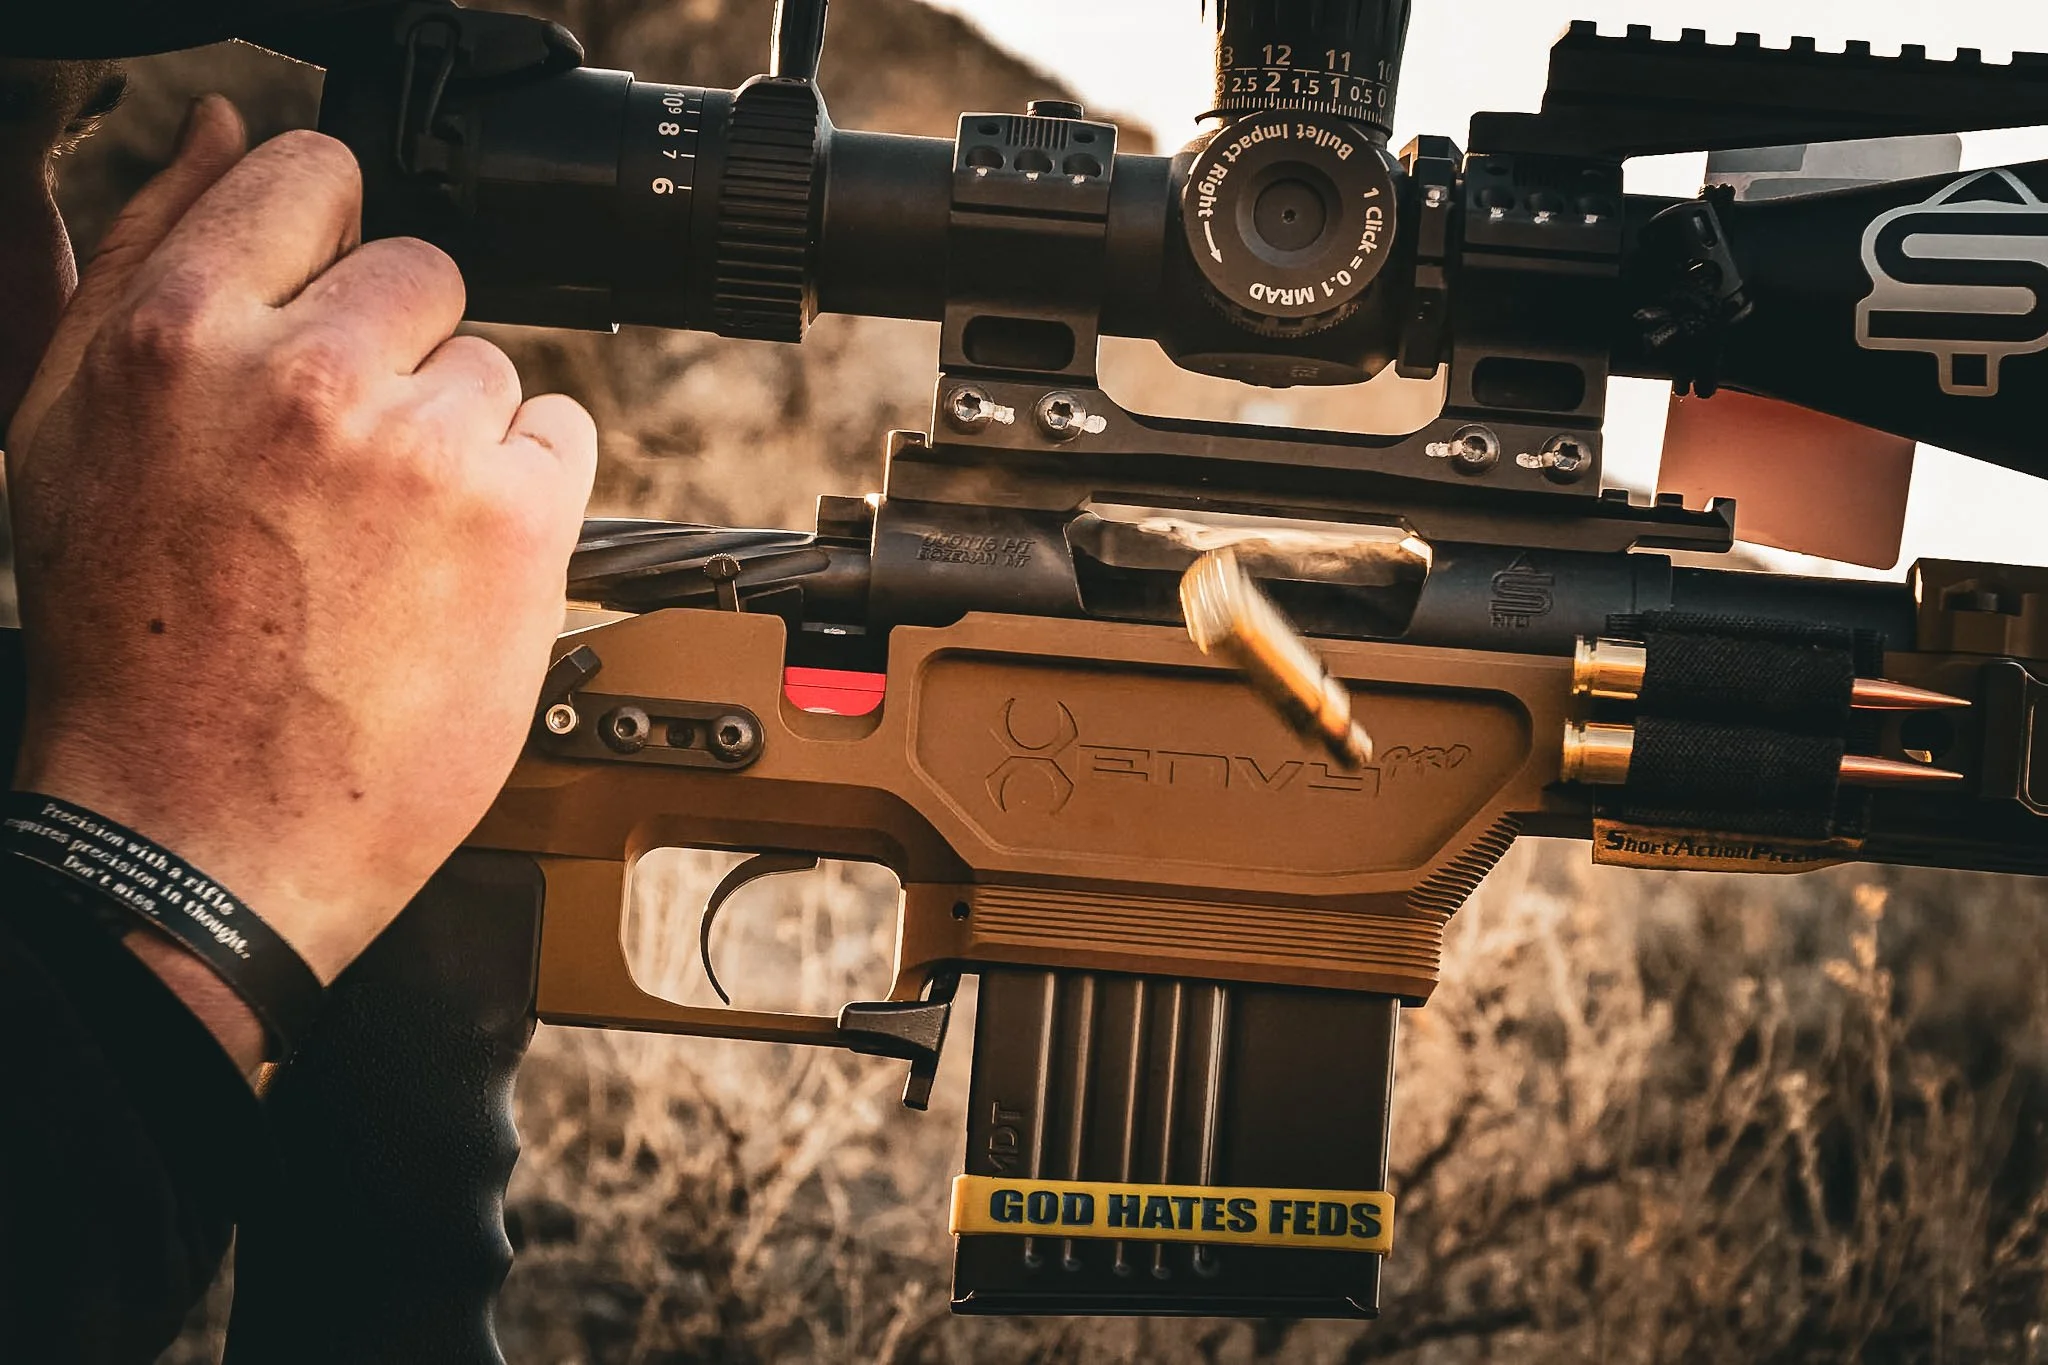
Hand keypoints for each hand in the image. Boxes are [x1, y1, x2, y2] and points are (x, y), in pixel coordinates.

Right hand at [5, 99, 595, 996]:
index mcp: (178, 336)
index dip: (330, 238)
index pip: (311, 176)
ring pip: (494, 368)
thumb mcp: (71, 433)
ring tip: (390, 540)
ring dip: (462, 435)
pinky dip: (532, 491)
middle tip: (348, 469)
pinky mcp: (517, 522)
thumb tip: (221, 135)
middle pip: (422, 273)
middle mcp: (304, 377)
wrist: (204, 828)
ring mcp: (422, 448)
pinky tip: (459, 564)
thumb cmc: (134, 648)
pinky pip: (564, 437)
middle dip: (397, 355)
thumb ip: (152, 257)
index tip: (332, 295)